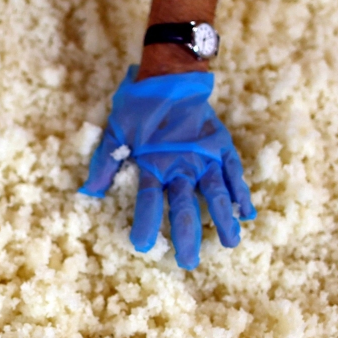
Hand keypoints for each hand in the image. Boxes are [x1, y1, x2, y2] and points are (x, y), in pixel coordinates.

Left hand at [80, 65, 255, 269]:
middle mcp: (181, 163)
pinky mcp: (221, 146)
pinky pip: (234, 173)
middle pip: (184, 205)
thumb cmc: (139, 106)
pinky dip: (241, 192)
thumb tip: (89, 192)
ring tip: (231, 244)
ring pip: (216, 192)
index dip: (144, 222)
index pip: (147, 199)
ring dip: (223, 218)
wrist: (171, 74)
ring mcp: (204, 156)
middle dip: (186, 235)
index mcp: (152, 162)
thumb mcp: (116, 131)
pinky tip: (248, 214)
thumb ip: (106, 163)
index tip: (141, 246)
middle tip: (189, 263)